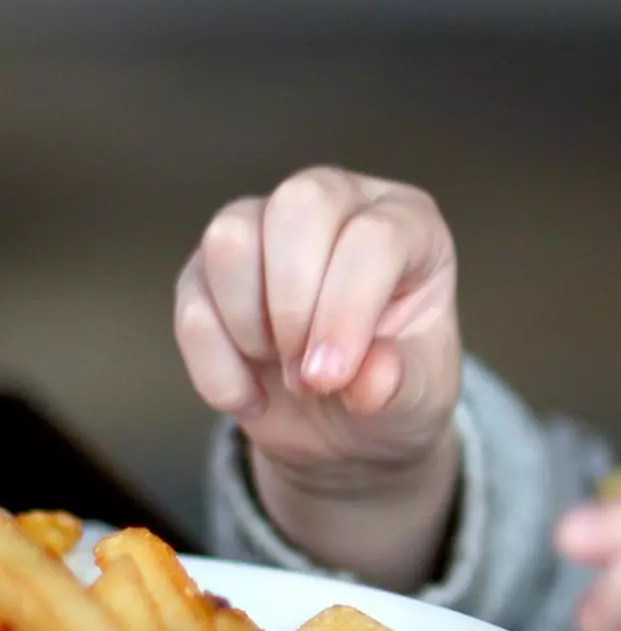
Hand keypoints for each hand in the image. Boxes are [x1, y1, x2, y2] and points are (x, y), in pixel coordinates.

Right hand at [176, 166, 460, 479]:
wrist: (347, 425)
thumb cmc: (396, 387)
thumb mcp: (418, 396)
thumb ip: (398, 384)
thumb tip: (367, 380)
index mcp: (409, 224)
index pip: (375, 237)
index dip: (346, 309)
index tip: (330, 378)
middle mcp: (340, 204)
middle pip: (298, 206)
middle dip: (294, 306)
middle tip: (311, 378)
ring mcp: (268, 224)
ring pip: (231, 238)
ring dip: (250, 326)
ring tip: (290, 377)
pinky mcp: (212, 266)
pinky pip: (192, 298)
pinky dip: (215, 363)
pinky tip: (252, 395)